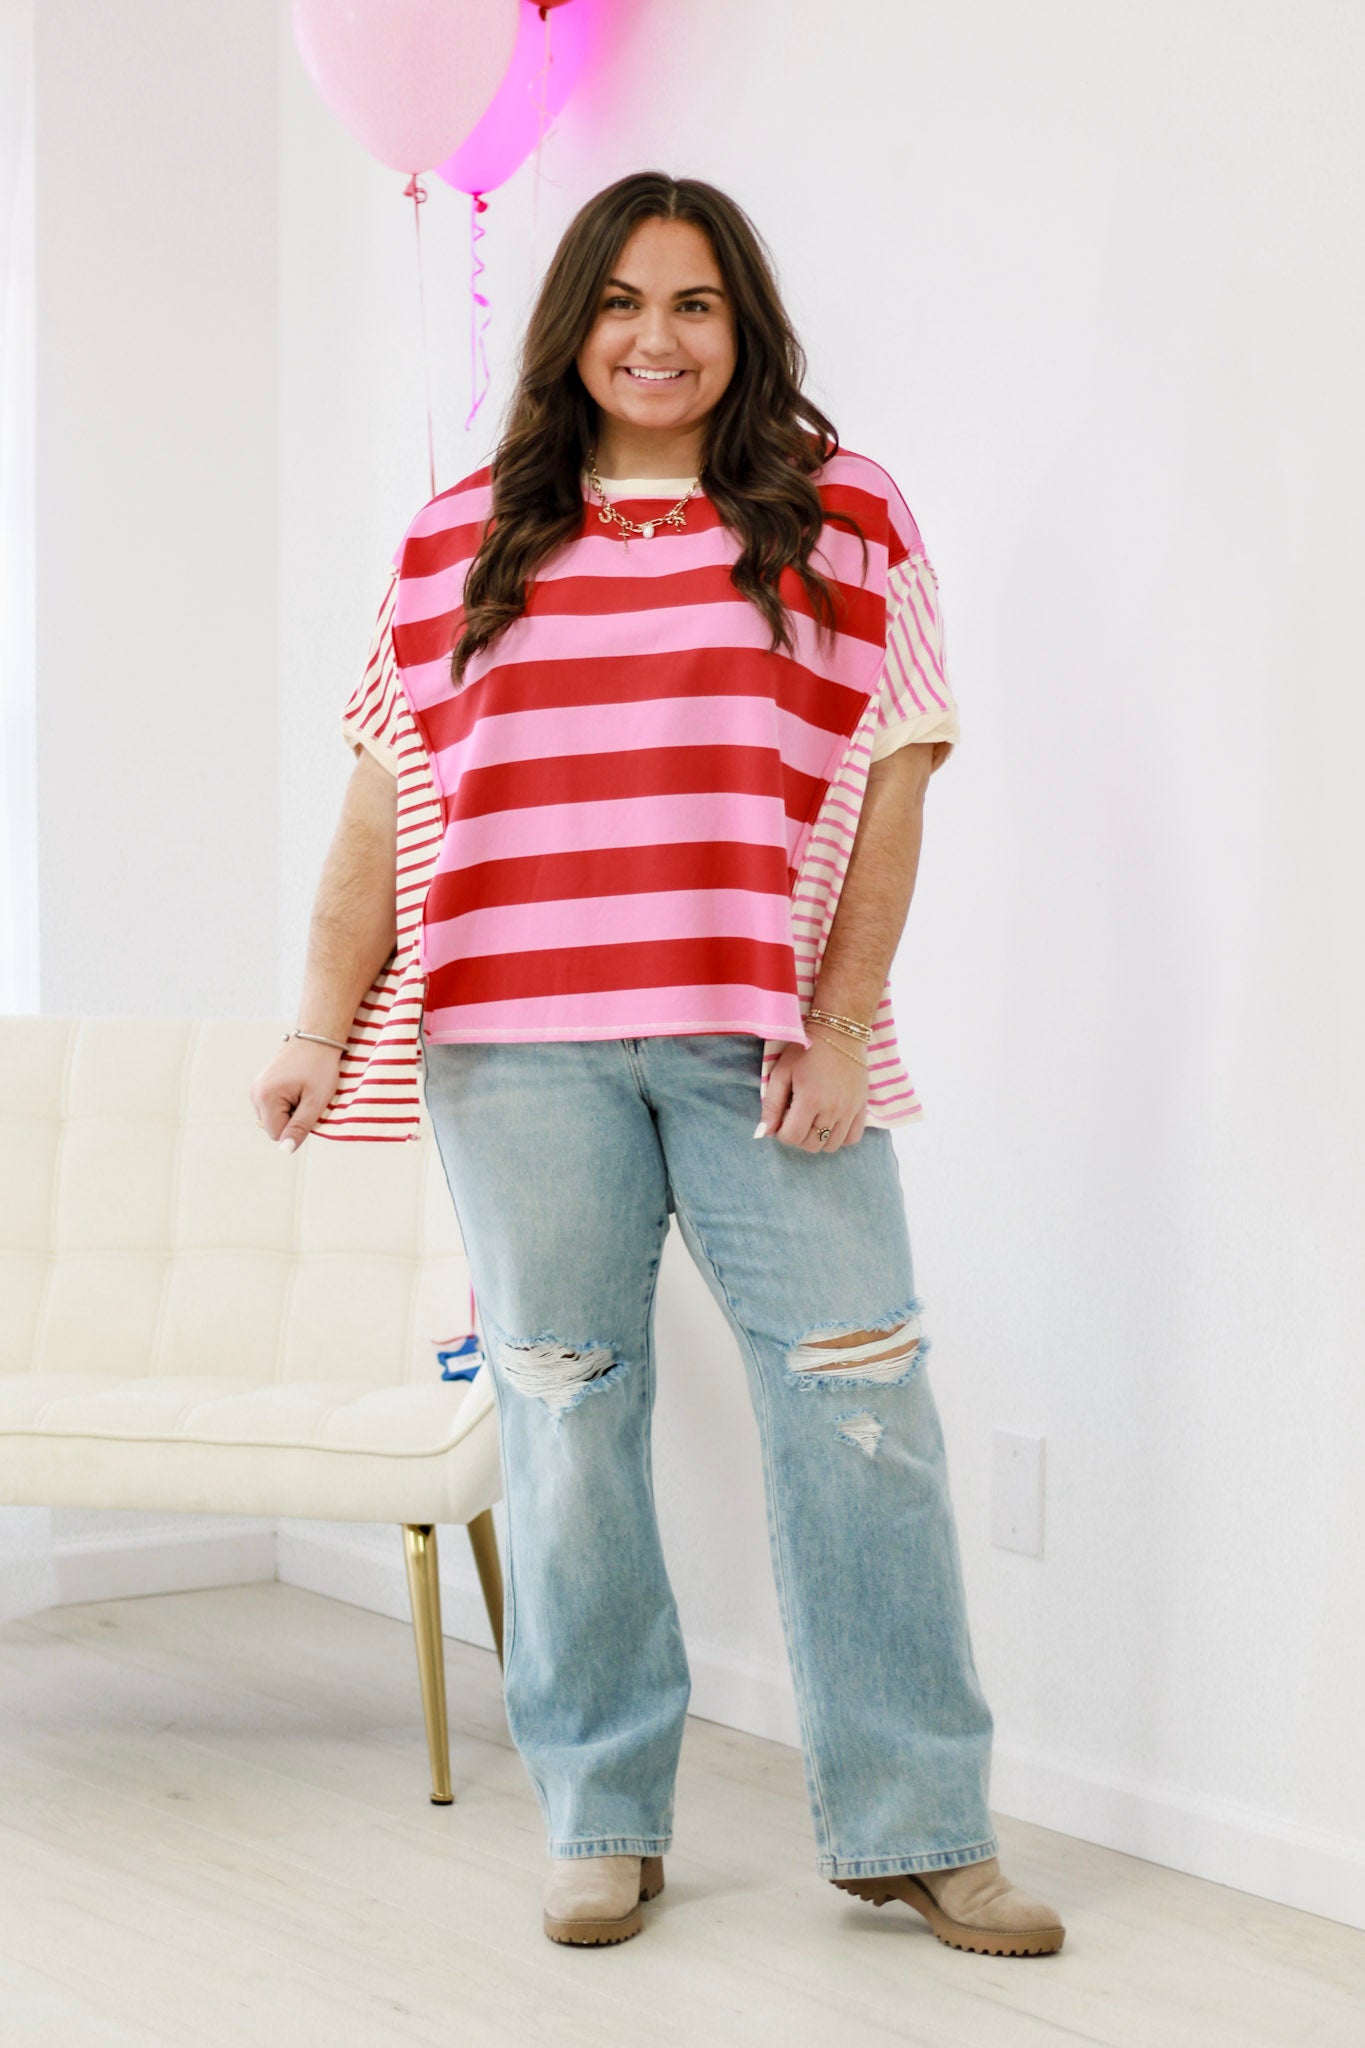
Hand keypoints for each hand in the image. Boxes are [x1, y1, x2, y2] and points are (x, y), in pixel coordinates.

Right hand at [248, 1038, 343, 1153]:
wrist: (317, 1038)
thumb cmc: (320, 1068)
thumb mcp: (315, 1101)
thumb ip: (300, 1127)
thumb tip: (285, 1149)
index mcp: (265, 1098)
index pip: (277, 1134)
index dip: (297, 1127)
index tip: (309, 1106)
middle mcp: (255, 1094)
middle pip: (273, 1127)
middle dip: (292, 1119)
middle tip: (308, 1097)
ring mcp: (256, 1089)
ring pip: (274, 1118)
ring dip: (290, 1112)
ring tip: (303, 1091)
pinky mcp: (261, 1086)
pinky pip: (273, 1107)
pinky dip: (286, 1104)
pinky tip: (297, 1088)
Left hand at [755, 1031, 868, 1151]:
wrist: (840, 1032)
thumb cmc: (806, 1050)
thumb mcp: (781, 1072)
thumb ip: (771, 1104)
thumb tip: (764, 1132)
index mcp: (810, 1100)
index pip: (792, 1137)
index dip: (782, 1133)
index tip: (782, 1119)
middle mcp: (832, 1109)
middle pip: (812, 1145)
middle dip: (799, 1137)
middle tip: (796, 1118)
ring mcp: (850, 1110)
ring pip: (832, 1146)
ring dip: (818, 1138)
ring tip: (813, 1120)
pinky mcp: (862, 1107)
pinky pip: (852, 1138)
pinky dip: (840, 1137)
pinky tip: (831, 1123)